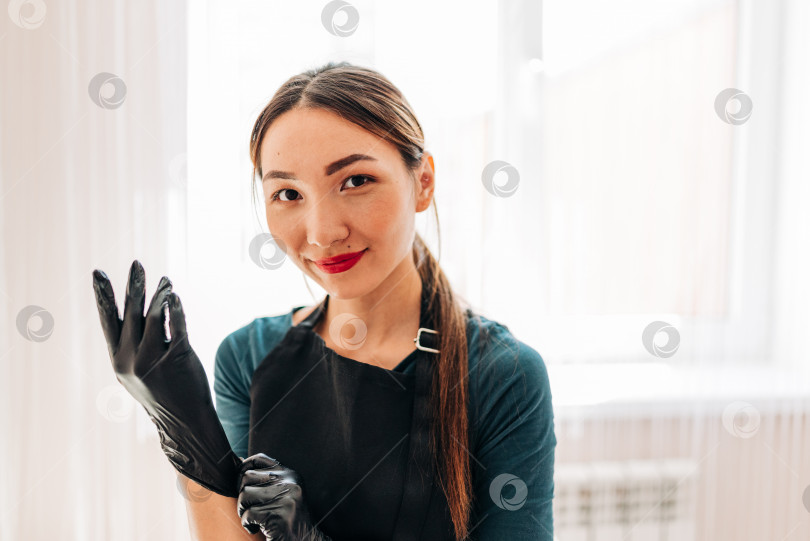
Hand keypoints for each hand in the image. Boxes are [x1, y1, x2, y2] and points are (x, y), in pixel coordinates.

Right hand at [92, 259, 241, 496]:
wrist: (185, 421)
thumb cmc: (165, 392)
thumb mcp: (141, 369)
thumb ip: (139, 342)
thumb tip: (146, 305)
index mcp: (118, 360)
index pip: (108, 321)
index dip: (103, 296)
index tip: (98, 273)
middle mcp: (131, 359)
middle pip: (130, 313)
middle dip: (134, 286)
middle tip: (137, 263)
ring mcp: (153, 360)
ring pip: (154, 316)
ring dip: (160, 294)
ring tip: (165, 280)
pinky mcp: (177, 358)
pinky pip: (177, 325)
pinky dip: (176, 308)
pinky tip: (175, 296)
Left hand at [238, 454, 331, 540]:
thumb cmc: (288, 518)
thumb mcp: (284, 492)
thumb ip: (267, 479)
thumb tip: (238, 464)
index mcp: (290, 475)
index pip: (259, 459)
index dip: (243, 468)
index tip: (240, 483)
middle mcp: (290, 483)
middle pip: (247, 477)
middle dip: (242, 495)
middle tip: (249, 508)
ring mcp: (285, 499)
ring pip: (245, 495)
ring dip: (243, 510)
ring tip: (254, 519)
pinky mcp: (279, 517)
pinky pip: (248, 514)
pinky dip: (247, 524)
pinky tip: (257, 529)